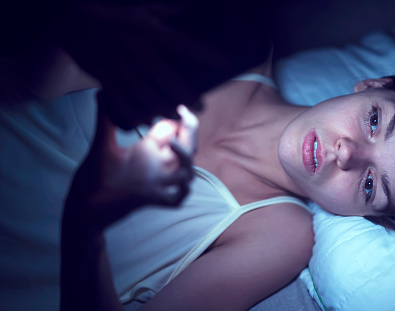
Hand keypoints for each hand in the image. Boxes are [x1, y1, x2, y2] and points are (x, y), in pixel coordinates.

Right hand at [54, 0, 269, 129]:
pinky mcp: (107, 79)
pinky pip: (124, 102)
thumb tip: (195, 9)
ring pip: (147, 95)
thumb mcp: (144, 13)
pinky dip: (137, 114)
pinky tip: (148, 121)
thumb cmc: (117, 19)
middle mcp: (138, 51)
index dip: (205, 54)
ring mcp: (121, 67)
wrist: (75, 24)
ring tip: (177, 117)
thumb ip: (171, 13)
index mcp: (150, 32)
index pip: (183, 43)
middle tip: (200, 107)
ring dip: (165, 109)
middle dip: (186, 96)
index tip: (225, 64)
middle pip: (167, 78)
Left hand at [65, 105, 197, 231]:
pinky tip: (178, 177)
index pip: (171, 130)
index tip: (173, 104)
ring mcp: (158, 184)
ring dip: (186, 156)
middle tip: (183, 113)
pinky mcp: (154, 201)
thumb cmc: (93, 176)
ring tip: (172, 141)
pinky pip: (178, 197)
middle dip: (190, 129)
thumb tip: (103, 91)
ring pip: (187, 171)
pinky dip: (183, 189)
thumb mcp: (101, 145)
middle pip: (187, 146)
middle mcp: (157, 166)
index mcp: (148, 151)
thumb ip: (105, 119)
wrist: (83, 207)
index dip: (176, 117)